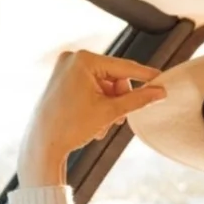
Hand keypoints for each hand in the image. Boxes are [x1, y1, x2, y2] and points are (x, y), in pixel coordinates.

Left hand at [19, 51, 165, 185]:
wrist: (41, 144)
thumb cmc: (70, 127)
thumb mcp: (110, 112)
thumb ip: (138, 99)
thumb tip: (159, 92)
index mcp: (83, 60)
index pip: (124, 67)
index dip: (145, 76)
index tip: (161, 80)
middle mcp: (72, 58)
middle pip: (113, 76)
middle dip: (119, 99)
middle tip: (119, 119)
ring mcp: (65, 68)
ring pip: (103, 84)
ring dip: (109, 105)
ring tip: (103, 125)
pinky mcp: (61, 79)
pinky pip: (90, 86)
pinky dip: (97, 103)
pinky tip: (93, 121)